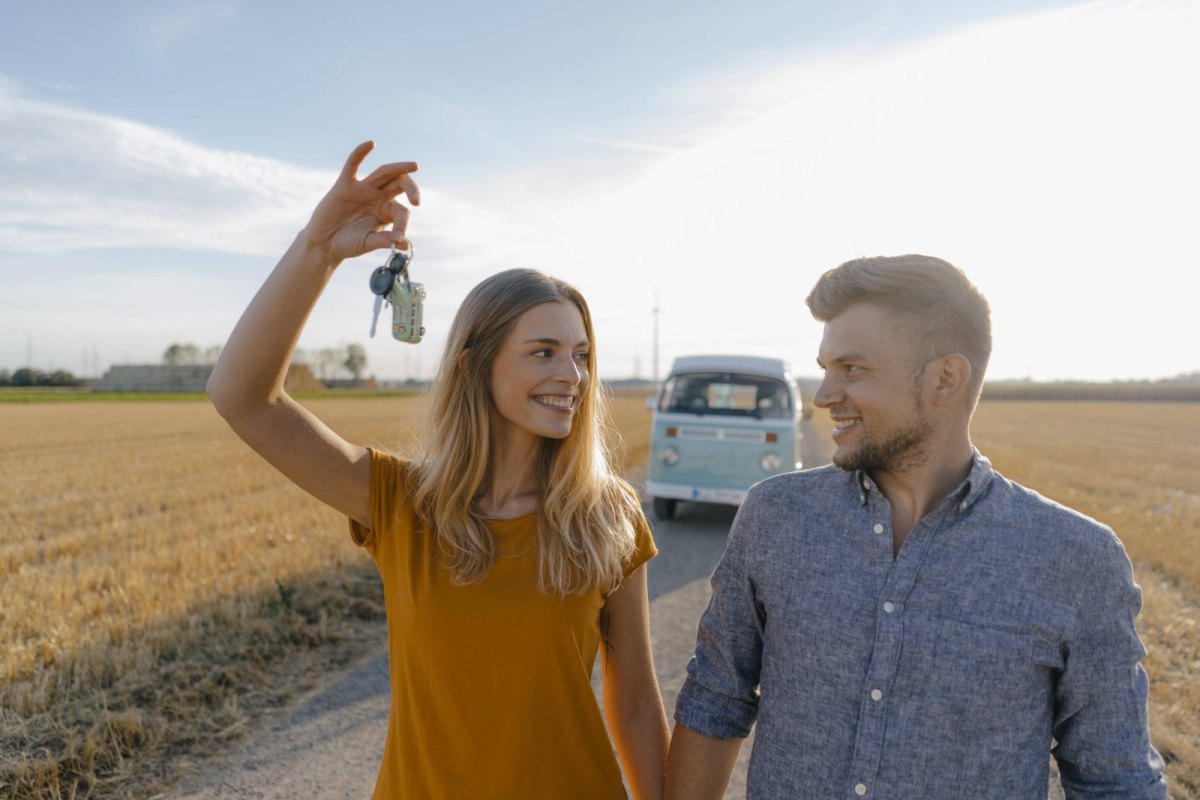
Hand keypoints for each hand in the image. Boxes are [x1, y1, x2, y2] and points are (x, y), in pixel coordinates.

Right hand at [302, 141, 419, 262]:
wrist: (325, 243)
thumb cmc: (349, 243)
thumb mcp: (368, 243)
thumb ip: (384, 241)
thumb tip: (405, 245)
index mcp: (388, 212)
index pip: (402, 212)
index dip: (402, 225)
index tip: (397, 239)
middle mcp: (379, 197)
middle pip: (400, 184)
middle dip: (411, 188)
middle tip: (417, 201)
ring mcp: (363, 189)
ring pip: (384, 173)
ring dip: (399, 168)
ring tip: (415, 166)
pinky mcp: (344, 185)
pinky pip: (352, 165)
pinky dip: (360, 153)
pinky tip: (371, 144)